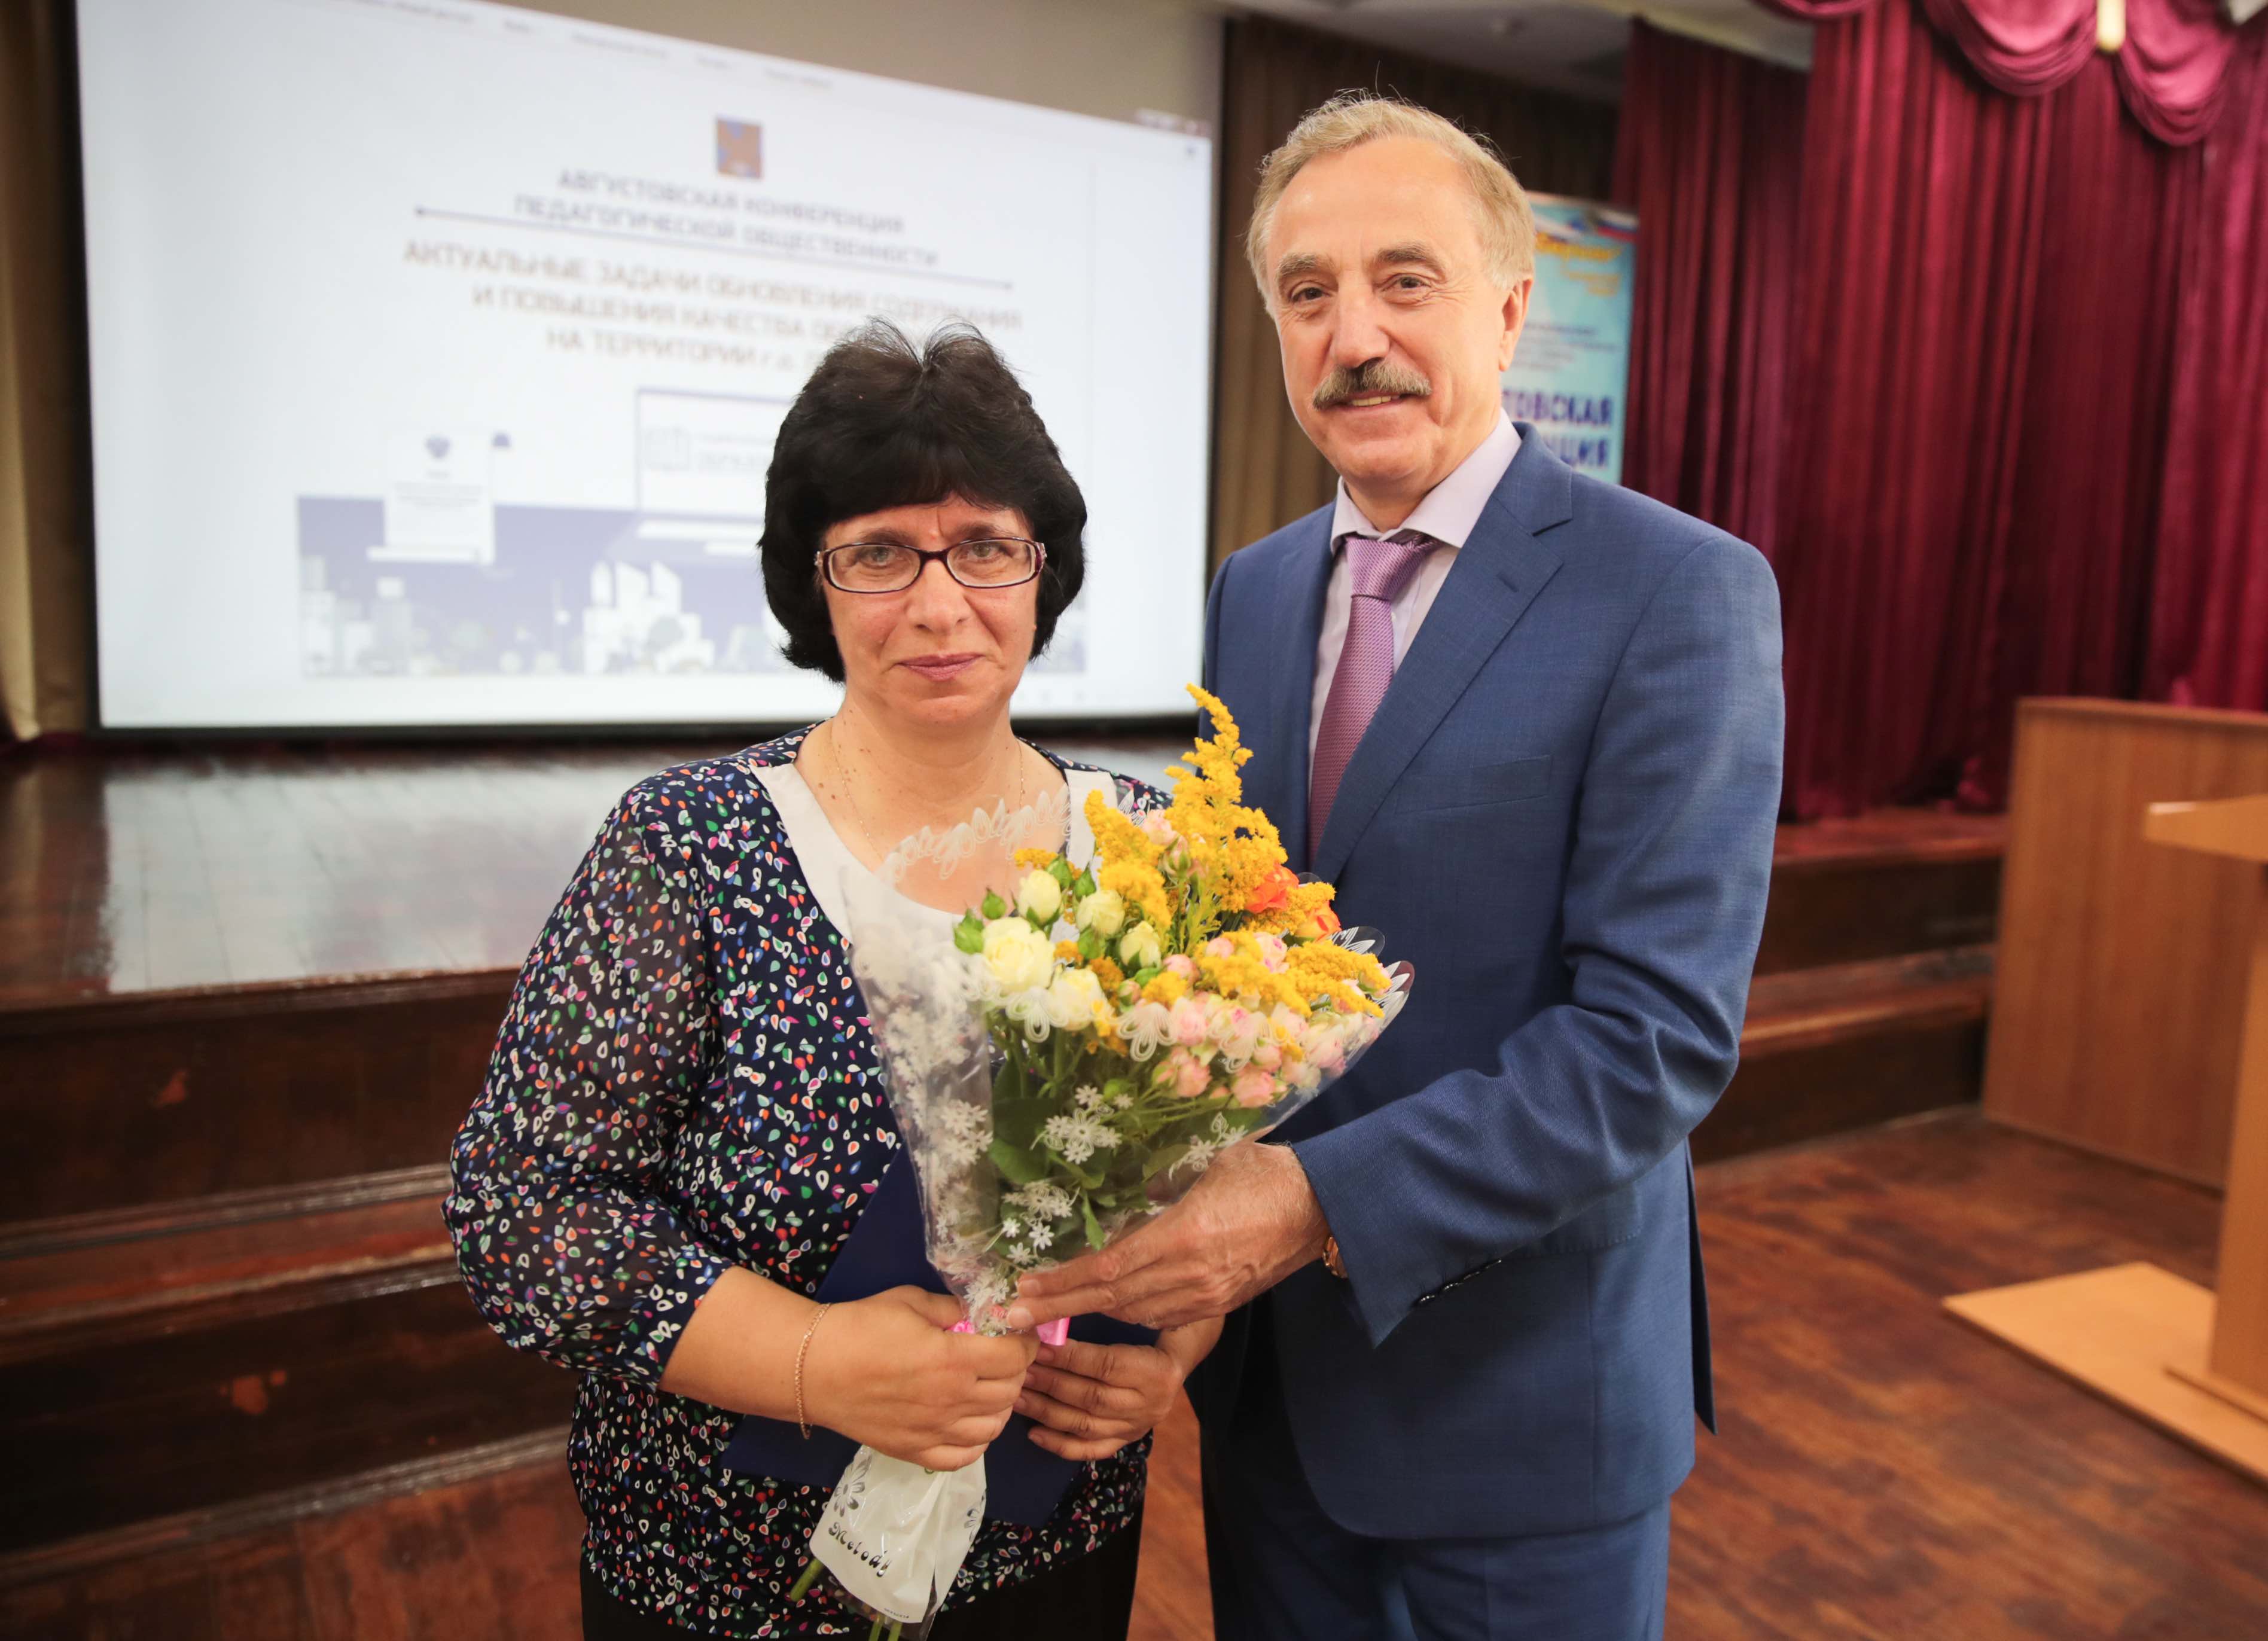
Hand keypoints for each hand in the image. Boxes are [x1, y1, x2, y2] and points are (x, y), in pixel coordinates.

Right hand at [803, 1287, 1038, 1470]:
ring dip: (1000, 1406)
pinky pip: (964, 1457)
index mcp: (954, 1359)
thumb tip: (978, 1314)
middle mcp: (952, 1400)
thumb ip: (951, 1308)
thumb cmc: (860, 1327)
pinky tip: (969, 1422)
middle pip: (1010, 1392)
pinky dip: (977, 1442)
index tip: (1019, 1333)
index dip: (1024, 1343)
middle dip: (1015, 1371)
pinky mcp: (915, 1452)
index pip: (1014, 1357)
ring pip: (993, 1428)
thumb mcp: (911, 1302)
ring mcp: (934, 1432)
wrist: (814, 1368)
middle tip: (1003, 1356)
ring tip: (989, 1388)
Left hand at [1007, 1142, 1328, 1331]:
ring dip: (1089, 1311)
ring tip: (1049, 1309)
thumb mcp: (1204, 1166)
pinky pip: (1160, 1316)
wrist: (1322, 1208)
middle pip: (1109, 1299)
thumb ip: (1158, 1185)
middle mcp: (1189, 1275)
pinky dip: (1126, 1311)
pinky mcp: (1218, 1304)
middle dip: (1057, 1308)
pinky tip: (1105, 1304)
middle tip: (1010, 1316)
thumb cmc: (1264, 1174)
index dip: (1059, 1283)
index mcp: (1182, 1236)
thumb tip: (1119, 1190)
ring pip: (1132, 1312)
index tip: (1021, 1290)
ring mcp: (1205, 1296)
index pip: (1105, 1268)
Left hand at [1016, 1319, 1222, 1460]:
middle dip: (1051, 1384)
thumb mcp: (1139, 1320)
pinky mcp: (1126, 1440)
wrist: (1176, 1363)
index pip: (1106, 1365)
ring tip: (1017, 1396)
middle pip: (1092, 1398)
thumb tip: (1053, 1316)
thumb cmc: (1152, 1333)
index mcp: (1156, 1371)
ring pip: (1086, 1425)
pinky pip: (1091, 1450)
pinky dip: (1060, 1445)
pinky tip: (1034, 1433)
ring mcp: (1137, 1426)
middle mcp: (1149, 1404)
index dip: (1069, 1356)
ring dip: (1046, 1412)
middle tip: (1020, 1370)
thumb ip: (1106, 1318)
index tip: (1038, 1346)